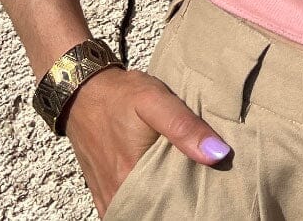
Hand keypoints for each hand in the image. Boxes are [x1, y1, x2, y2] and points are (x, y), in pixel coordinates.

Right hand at [61, 64, 231, 218]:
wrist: (83, 93)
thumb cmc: (121, 95)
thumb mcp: (155, 100)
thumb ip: (185, 127)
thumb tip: (219, 154)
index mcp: (130, 177)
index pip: (172, 206)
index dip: (192, 199)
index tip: (210, 188)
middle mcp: (117, 195)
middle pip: (158, 211)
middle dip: (179, 202)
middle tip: (201, 184)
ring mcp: (109, 198)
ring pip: (144, 212)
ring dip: (163, 201)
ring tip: (184, 184)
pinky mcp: (103, 195)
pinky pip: (128, 209)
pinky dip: (146, 201)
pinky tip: (161, 185)